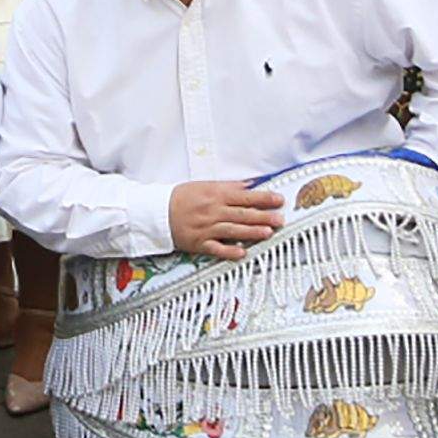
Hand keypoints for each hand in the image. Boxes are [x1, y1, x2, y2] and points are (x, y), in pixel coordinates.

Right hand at [168, 178, 285, 258]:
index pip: (244, 196)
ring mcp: (206, 228)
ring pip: (233, 230)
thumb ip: (229, 186)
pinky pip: (217, 249)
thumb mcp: (204, 185)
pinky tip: (242, 253)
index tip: (279, 199)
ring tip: (268, 233)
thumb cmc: (181, 198)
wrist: (157, 213)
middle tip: (280, 218)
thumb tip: (250, 185)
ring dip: (252, 232)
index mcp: (215, 195)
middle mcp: (213, 211)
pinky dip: (229, 251)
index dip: (263, 198)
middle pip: (242, 214)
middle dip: (263, 216)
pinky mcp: (199, 243)